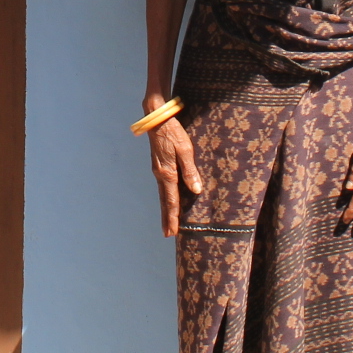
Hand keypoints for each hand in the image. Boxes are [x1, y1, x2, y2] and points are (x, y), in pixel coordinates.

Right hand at [147, 99, 204, 236]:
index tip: (173, 231)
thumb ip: (190, 170)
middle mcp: (160, 174)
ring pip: (162, 194)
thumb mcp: (185, 150)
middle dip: (166, 218)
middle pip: (164, 201)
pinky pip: (162, 186)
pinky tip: (167, 199)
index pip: (171, 201)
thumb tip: (196, 190)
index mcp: (167, 173)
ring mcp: (157, 170)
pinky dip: (165, 197)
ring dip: (165, 209)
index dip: (173, 217)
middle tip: (168, 234)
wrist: (156, 118)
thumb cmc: (173, 133)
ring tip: (167, 221)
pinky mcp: (158, 164)